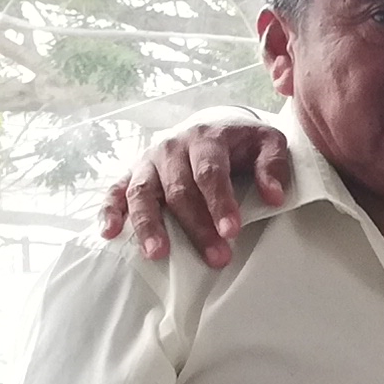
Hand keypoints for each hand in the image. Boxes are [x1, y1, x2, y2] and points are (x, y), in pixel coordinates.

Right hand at [98, 121, 292, 267]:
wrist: (213, 126)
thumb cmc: (242, 143)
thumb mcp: (268, 142)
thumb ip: (273, 165)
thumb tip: (274, 196)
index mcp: (205, 138)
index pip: (210, 172)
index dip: (219, 202)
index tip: (232, 231)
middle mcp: (171, 148)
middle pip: (179, 190)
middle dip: (197, 226)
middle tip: (217, 257)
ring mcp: (148, 161)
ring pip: (142, 193)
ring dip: (149, 224)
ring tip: (158, 254)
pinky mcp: (132, 174)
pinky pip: (115, 192)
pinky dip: (109, 211)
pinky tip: (110, 233)